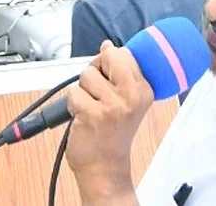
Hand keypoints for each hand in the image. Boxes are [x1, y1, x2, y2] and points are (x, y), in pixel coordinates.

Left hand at [65, 40, 152, 200]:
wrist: (106, 170)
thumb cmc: (112, 136)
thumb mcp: (127, 102)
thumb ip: (119, 73)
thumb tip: (107, 46)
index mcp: (143, 90)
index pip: (124, 53)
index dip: (109, 64)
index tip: (110, 83)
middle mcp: (132, 96)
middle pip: (107, 56)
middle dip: (96, 71)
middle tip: (99, 95)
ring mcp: (113, 106)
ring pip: (86, 75)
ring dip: (83, 91)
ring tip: (92, 109)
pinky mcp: (93, 114)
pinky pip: (74, 93)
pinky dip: (72, 105)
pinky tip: (83, 119)